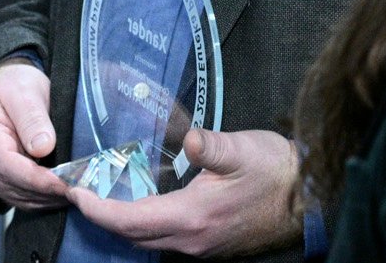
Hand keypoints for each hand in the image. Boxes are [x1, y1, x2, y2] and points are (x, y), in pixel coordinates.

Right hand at [0, 60, 70, 209]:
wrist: (2, 86)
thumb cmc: (12, 84)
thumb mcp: (24, 91)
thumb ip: (32, 118)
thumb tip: (43, 148)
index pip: (8, 167)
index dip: (38, 180)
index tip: (65, 183)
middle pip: (13, 187)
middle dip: (46, 192)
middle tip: (79, 190)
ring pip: (16, 197)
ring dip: (45, 198)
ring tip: (74, 192)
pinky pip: (18, 196)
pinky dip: (40, 197)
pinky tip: (60, 192)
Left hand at [65, 127, 299, 256]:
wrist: (309, 199)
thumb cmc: (276, 172)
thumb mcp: (242, 150)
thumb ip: (212, 146)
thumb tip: (190, 139)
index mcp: (194, 218)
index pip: (131, 221)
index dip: (98, 210)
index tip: (76, 192)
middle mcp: (192, 239)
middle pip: (132, 236)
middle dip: (101, 217)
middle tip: (80, 190)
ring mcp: (201, 246)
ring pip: (148, 240)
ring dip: (121, 222)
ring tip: (102, 194)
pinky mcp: (209, 243)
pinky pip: (165, 239)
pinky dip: (143, 223)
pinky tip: (140, 201)